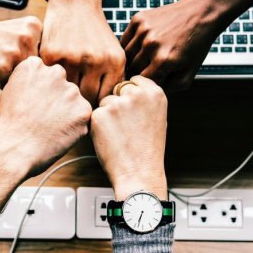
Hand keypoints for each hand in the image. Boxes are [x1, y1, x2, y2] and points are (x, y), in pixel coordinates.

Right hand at [0, 17, 41, 86]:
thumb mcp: (18, 31)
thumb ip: (36, 46)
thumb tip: (53, 74)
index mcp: (35, 26)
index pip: (44, 56)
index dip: (28, 59)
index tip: (14, 50)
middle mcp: (28, 38)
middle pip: (35, 68)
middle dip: (21, 68)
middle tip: (3, 56)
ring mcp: (15, 52)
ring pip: (23, 77)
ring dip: (10, 76)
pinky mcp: (2, 66)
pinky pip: (8, 84)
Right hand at [0, 56, 91, 177]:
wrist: (12, 150)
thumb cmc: (7, 126)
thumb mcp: (10, 92)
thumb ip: (30, 83)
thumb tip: (41, 87)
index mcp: (34, 65)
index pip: (46, 75)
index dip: (40, 93)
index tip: (32, 105)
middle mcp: (55, 72)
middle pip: (62, 86)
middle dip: (56, 100)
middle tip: (42, 119)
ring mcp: (71, 91)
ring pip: (74, 101)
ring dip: (67, 113)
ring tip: (48, 129)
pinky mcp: (83, 110)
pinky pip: (82, 118)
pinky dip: (74, 128)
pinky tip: (57, 135)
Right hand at [40, 0, 124, 104]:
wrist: (75, 2)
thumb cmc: (94, 32)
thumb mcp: (112, 52)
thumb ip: (112, 78)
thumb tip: (107, 109)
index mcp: (114, 62)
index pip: (106, 98)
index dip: (98, 105)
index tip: (90, 105)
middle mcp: (95, 61)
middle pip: (88, 99)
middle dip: (81, 103)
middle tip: (74, 103)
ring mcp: (72, 58)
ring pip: (68, 92)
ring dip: (64, 94)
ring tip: (62, 95)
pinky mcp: (52, 55)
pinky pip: (51, 80)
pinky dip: (51, 82)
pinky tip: (51, 81)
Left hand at [90, 76, 167, 199]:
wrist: (139, 172)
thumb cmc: (148, 149)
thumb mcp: (157, 118)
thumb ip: (145, 100)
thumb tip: (129, 88)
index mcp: (155, 93)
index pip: (135, 80)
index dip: (130, 94)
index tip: (133, 109)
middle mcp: (137, 94)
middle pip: (118, 89)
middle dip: (118, 103)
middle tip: (126, 126)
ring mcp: (118, 103)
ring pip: (105, 102)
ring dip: (108, 115)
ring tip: (120, 135)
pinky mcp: (100, 114)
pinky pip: (95, 114)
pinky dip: (99, 126)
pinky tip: (110, 139)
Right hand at [121, 0, 223, 90]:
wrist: (201, 12)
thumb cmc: (196, 45)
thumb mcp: (189, 73)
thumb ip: (169, 88)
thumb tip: (149, 92)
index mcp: (163, 61)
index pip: (142, 83)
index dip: (145, 85)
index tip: (150, 83)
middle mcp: (151, 45)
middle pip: (132, 70)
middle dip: (138, 74)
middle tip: (146, 72)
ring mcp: (143, 30)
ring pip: (125, 55)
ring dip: (132, 61)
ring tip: (143, 61)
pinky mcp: (138, 19)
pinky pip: (124, 40)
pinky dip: (129, 46)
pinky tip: (140, 47)